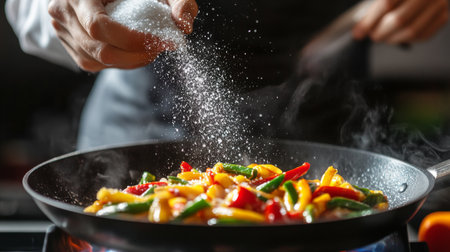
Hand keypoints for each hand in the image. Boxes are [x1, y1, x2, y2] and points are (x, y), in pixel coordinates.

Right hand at [48, 0, 197, 71]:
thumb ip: (178, 0)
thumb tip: (184, 27)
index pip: (100, 27)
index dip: (135, 41)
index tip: (164, 42)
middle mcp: (63, 10)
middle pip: (100, 49)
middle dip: (136, 55)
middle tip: (159, 48)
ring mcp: (61, 28)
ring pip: (96, 60)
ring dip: (129, 61)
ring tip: (149, 49)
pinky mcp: (67, 42)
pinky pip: (92, 63)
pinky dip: (117, 62)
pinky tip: (132, 52)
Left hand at [353, 0, 447, 43]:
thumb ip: (376, 7)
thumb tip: (359, 29)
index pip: (386, 3)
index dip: (369, 21)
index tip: (358, 32)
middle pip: (399, 20)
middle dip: (380, 32)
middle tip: (372, 35)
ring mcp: (439, 4)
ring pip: (411, 31)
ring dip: (392, 39)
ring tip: (383, 36)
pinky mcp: (444, 16)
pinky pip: (423, 36)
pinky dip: (406, 39)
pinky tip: (397, 36)